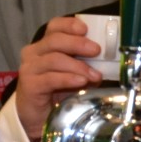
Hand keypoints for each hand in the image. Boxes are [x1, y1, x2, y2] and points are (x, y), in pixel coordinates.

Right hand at [14, 16, 105, 141]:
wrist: (40, 116)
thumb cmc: (60, 90)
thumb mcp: (78, 72)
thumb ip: (89, 62)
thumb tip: (111, 58)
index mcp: (46, 45)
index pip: (55, 26)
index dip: (70, 25)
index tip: (86, 29)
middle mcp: (34, 53)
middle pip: (55, 40)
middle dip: (78, 44)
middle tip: (97, 51)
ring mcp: (30, 68)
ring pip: (54, 59)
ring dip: (78, 66)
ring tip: (95, 75)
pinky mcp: (29, 85)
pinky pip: (50, 78)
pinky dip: (68, 78)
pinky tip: (81, 82)